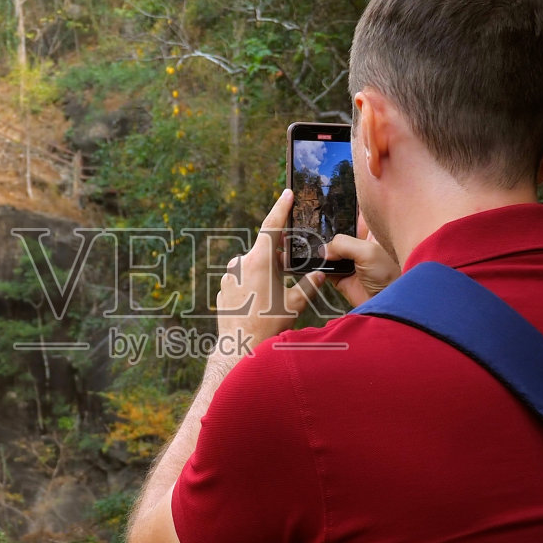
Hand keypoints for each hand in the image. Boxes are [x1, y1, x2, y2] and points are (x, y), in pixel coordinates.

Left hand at [215, 189, 325, 362]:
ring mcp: (228, 276)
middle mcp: (240, 263)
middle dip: (279, 259)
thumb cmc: (268, 326)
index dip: (281, 208)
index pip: (272, 226)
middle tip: (291, 274)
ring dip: (266, 275)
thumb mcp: (295, 304)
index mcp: (260, 261)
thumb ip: (309, 285)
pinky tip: (260, 306)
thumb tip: (320, 274)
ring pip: (254, 267)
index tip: (287, 193)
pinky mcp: (223, 289)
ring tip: (274, 299)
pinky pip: (242, 280)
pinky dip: (253, 286)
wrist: (239, 349)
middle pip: (265, 251)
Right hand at [322, 215, 399, 307]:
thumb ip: (343, 244)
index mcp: (373, 233)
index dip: (347, 209)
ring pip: (331, 250)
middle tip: (319, 228)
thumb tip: (324, 249)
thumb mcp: (368, 252)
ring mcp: (351, 262)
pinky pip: (326, 269)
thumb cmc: (391, 275)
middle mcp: (361, 246)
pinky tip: (317, 263)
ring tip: (318, 249)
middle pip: (340, 232)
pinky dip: (320, 267)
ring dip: (324, 251)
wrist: (388, 304)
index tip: (332, 205)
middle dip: (329, 231)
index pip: (358, 214)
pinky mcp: (342, 277)